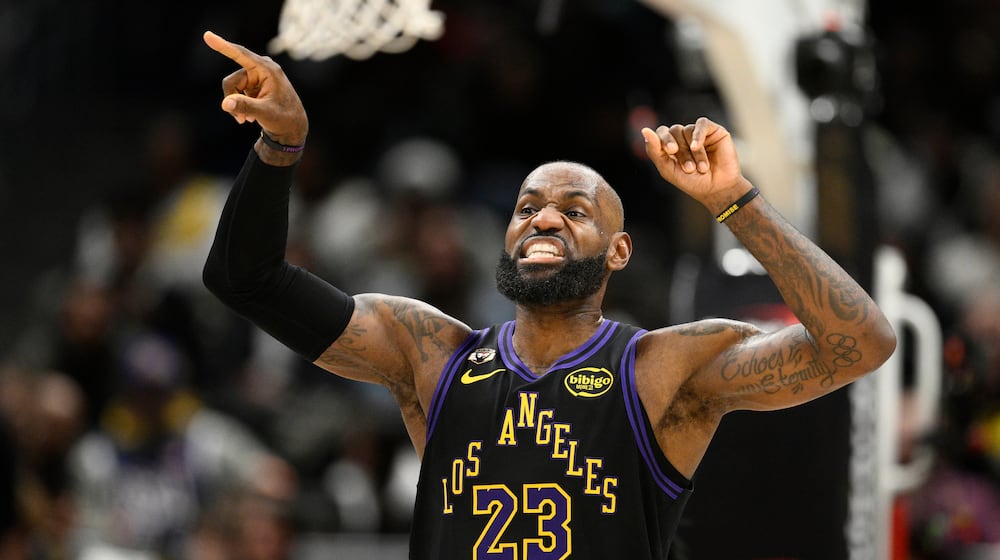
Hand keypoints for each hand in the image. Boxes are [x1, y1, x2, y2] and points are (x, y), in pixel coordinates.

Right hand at [203, 31, 307, 146]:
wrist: (292, 127)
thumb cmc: (284, 118)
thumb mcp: (264, 113)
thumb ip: (245, 106)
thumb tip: (225, 104)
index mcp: (267, 69)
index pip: (241, 55)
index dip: (223, 46)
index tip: (207, 35)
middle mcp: (261, 68)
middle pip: (231, 81)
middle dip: (232, 100)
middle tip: (240, 118)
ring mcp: (256, 75)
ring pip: (232, 88)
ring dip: (236, 105)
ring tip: (246, 119)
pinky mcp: (253, 83)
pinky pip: (236, 92)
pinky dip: (239, 105)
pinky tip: (249, 116)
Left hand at [641, 117, 748, 212]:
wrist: (718, 189)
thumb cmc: (693, 182)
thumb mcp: (668, 169)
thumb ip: (655, 151)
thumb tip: (644, 130)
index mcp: (671, 146)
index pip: (661, 133)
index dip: (662, 139)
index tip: (670, 151)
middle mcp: (684, 137)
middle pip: (674, 131)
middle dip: (680, 151)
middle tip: (688, 168)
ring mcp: (698, 133)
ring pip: (688, 130)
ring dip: (693, 152)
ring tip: (701, 168)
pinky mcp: (714, 130)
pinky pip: (701, 123)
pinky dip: (698, 135)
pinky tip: (698, 148)